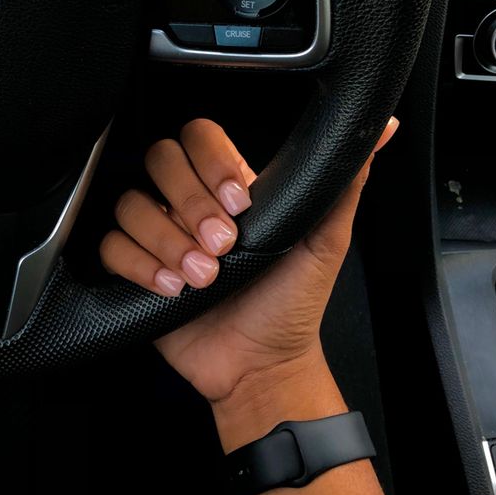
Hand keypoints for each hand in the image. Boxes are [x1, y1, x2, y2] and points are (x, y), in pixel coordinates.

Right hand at [100, 117, 398, 408]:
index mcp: (231, 185)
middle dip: (191, 204)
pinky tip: (172, 289)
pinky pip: (113, 247)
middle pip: (159, 161)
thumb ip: (344, 180)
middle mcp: (191, 203)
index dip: (211, 162)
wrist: (263, 365)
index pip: (200, 136)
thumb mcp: (327, 239)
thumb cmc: (293, 303)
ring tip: (203, 276)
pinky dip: (140, 266)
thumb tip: (383, 129)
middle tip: (224, 245)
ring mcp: (161, 234)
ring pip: (132, 204)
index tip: (241, 202)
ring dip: (167, 241)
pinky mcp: (137, 270)